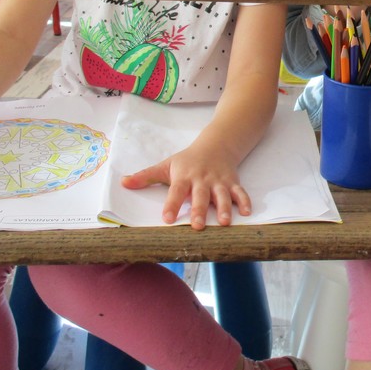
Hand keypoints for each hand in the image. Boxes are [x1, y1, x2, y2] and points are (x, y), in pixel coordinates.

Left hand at [120, 139, 251, 229]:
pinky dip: (245, 201)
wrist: (217, 144)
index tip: (167, 219)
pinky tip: (247, 213)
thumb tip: (123, 183)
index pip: (176, 191)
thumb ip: (146, 176)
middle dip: (199, 210)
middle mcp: (202, 179)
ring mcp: (219, 181)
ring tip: (225, 222)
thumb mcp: (166, 165)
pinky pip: (241, 192)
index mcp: (184, 177)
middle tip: (197, 226)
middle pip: (201, 196)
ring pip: (223, 195)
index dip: (171, 205)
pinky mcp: (233, 182)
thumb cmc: (188, 160)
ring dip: (224, 208)